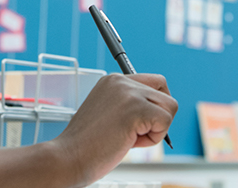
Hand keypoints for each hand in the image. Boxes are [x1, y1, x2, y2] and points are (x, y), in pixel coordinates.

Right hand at [50, 73, 176, 185]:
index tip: (138, 123)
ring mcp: (129, 93)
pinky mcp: (136, 109)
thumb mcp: (109, 113)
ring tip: (128, 138)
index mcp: (113, 80)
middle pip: (166, 94)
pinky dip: (153, 138)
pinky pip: (165, 122)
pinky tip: (129, 142)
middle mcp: (122, 81)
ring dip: (155, 129)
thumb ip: (129, 105)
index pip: (155, 82)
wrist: (68, 157)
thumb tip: (160, 111)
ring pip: (170, 107)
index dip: (154, 106)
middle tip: (133, 133)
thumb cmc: (87, 144)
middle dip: (158, 117)